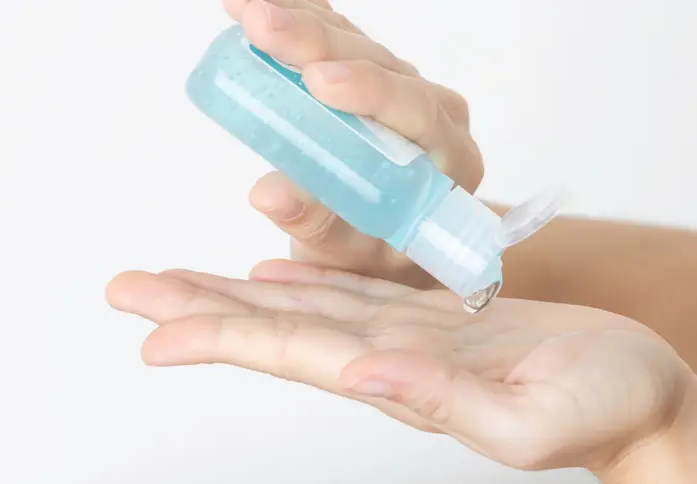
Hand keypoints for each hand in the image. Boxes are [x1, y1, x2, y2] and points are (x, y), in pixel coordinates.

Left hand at [107, 260, 691, 471]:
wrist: (642, 392)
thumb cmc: (606, 406)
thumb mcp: (536, 417)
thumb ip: (450, 405)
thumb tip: (371, 373)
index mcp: (411, 383)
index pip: (300, 355)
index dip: (227, 339)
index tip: (155, 332)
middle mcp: (396, 361)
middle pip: (284, 331)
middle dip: (204, 312)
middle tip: (132, 292)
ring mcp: (413, 340)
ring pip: (309, 309)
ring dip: (241, 296)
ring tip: (180, 282)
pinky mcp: (440, 321)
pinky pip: (359, 295)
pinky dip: (309, 284)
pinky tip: (273, 276)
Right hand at [224, 0, 483, 287]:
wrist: (392, 244)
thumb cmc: (379, 253)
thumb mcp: (351, 255)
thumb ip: (319, 226)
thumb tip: (266, 194)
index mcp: (450, 160)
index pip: (420, 113)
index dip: (371, 91)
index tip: (319, 82)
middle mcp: (435, 114)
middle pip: (384, 65)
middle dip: (320, 44)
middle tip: (262, 26)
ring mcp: (404, 89)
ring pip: (359, 44)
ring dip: (303, 23)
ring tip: (246, 11)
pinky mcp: (372, 74)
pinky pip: (340, 38)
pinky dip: (301, 19)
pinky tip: (260, 5)